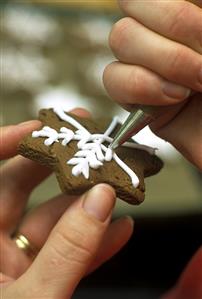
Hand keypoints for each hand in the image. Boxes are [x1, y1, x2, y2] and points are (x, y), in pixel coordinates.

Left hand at [0, 109, 133, 298]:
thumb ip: (68, 253)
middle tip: (87, 143)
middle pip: (19, 187)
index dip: (6, 143)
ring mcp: (13, 264)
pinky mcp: (38, 282)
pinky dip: (93, 242)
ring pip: (50, 219)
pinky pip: (66, 253)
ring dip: (84, 203)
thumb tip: (100, 204)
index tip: (40, 127)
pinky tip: (120, 230)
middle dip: (57, 164)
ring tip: (115, 183)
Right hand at [103, 0, 201, 168]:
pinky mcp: (137, 101)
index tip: (201, 29)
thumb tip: (184, 4)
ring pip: (120, 38)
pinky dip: (140, 87)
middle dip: (173, 25)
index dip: (171, 4)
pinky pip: (113, 80)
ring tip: (193, 86)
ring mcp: (149, 68)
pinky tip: (173, 99)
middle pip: (132, 3)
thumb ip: (198, 23)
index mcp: (191, 18)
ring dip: (161, 60)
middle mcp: (165, 38)